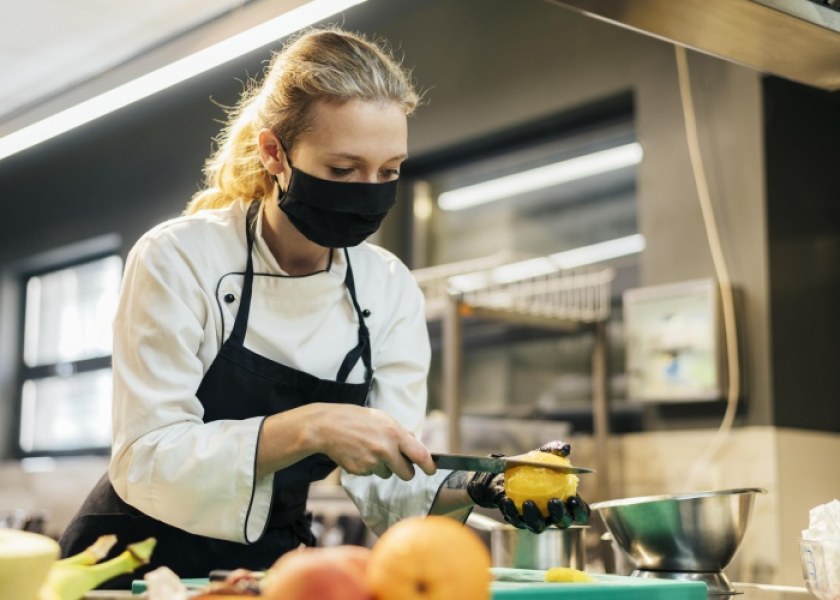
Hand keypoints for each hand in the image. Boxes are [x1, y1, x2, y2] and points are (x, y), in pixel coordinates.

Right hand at [312, 404, 436, 480]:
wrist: (327, 426)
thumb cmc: (357, 419)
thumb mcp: (383, 418)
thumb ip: (401, 433)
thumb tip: (417, 446)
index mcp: (395, 433)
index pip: (420, 455)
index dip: (429, 466)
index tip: (432, 470)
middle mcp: (386, 449)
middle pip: (407, 473)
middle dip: (405, 471)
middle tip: (399, 463)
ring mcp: (372, 462)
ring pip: (387, 474)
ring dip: (383, 467)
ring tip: (369, 449)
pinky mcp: (360, 471)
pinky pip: (371, 474)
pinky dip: (368, 467)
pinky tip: (358, 453)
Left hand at [466, 441, 589, 532]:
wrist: (508, 470)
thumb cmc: (533, 463)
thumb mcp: (544, 454)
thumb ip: (556, 450)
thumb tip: (565, 448)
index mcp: (566, 503)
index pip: (579, 513)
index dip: (579, 510)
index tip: (573, 499)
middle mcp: (553, 516)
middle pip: (562, 522)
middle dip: (559, 515)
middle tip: (553, 502)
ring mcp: (536, 520)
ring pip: (538, 526)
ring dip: (534, 516)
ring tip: (528, 502)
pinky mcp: (518, 520)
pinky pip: (515, 519)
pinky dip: (511, 511)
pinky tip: (507, 500)